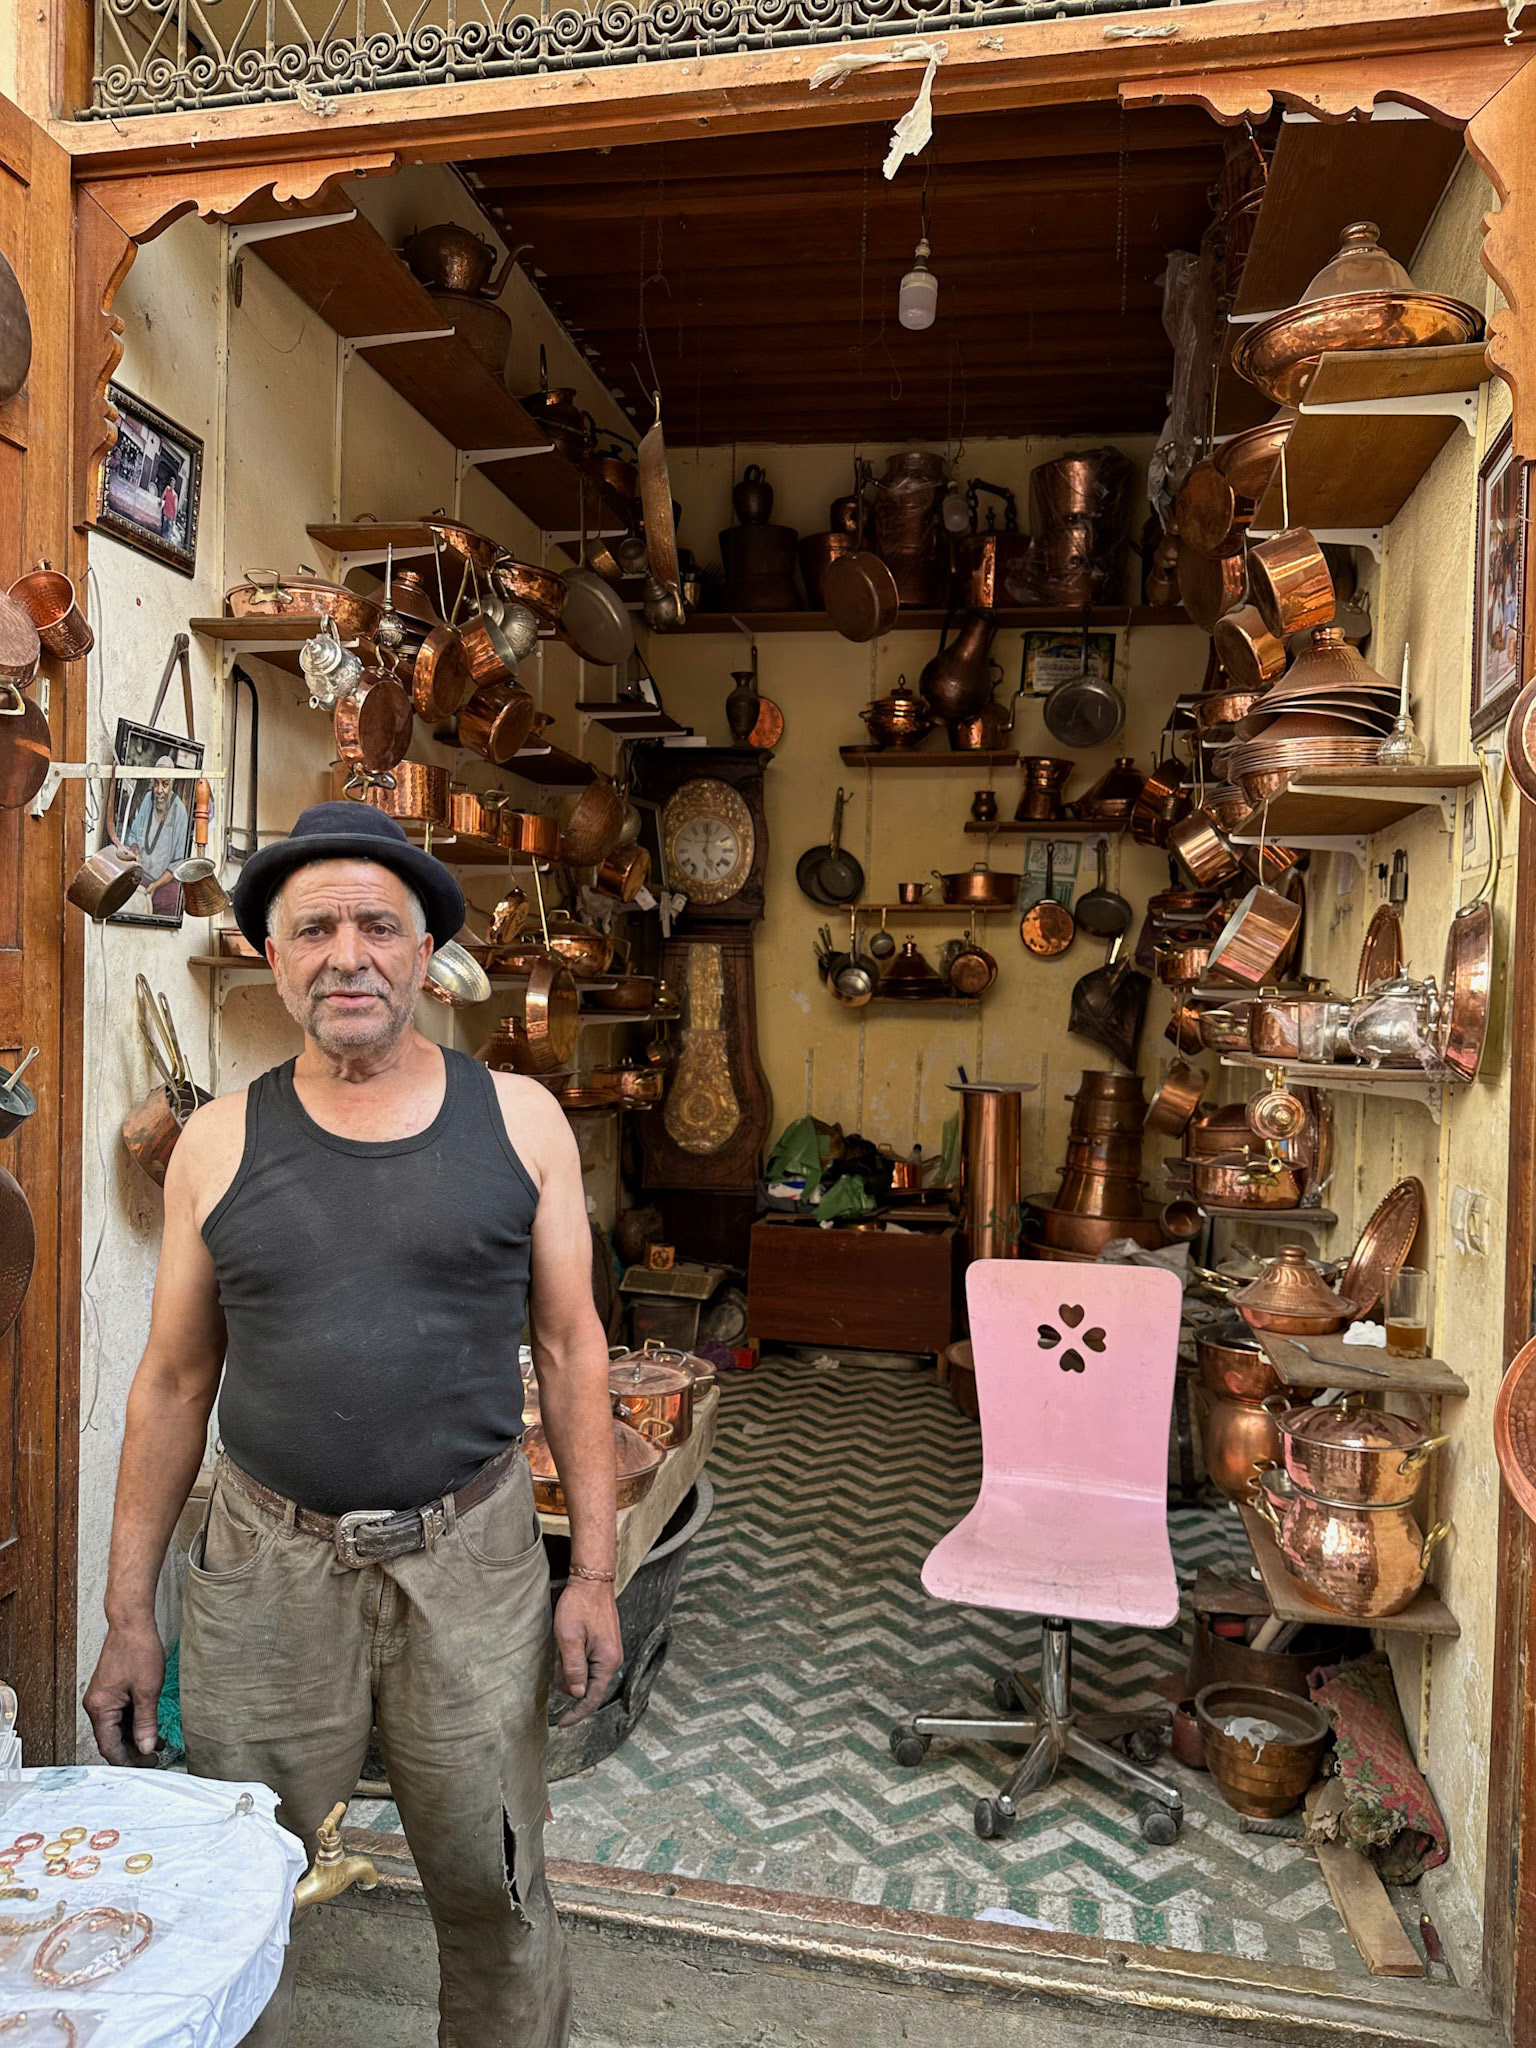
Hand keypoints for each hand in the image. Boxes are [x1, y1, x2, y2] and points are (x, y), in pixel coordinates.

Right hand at [83, 1620, 164, 1764]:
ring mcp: (101, 1698)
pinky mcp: (109, 1692)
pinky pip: (119, 1716)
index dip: (129, 1760)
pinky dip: (134, 1723)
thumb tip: (147, 1748)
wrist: (132, 1622)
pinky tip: (151, 1727)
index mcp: (100, 1707)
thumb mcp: (148, 1690)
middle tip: (156, 1758)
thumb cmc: (138, 1649)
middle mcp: (96, 1705)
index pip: (110, 1747)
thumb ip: (146, 1722)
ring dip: (135, 1737)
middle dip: (133, 1751)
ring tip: (158, 1744)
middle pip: (111, 1740)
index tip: (149, 1765)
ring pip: (116, 1729)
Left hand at [552, 1580, 621, 1725]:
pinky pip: (588, 1662)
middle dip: (569, 1683)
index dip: (576, 1714)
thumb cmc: (579, 1606)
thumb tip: (577, 1694)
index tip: (561, 1724)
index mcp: (607, 1661)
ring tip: (560, 1650)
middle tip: (555, 1664)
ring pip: (587, 1674)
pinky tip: (565, 1648)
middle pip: (588, 1687)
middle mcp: (612, 1659)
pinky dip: (574, 1661)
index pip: (592, 1698)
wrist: (592, 1581)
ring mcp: (609, 1651)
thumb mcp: (569, 1638)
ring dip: (570, 1670)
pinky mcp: (604, 1644)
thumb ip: (573, 1668)